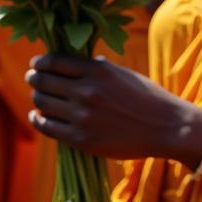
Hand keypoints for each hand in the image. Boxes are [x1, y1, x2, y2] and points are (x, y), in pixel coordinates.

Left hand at [26, 53, 201, 161]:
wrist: (167, 127)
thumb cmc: (148, 98)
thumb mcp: (123, 74)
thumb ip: (97, 69)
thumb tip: (71, 65)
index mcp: (98, 71)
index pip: (55, 61)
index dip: (40, 62)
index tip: (37, 63)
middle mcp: (87, 91)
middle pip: (43, 81)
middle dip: (35, 78)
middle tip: (33, 79)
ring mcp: (83, 116)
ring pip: (42, 103)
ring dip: (37, 98)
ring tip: (39, 98)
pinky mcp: (82, 139)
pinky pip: (47, 126)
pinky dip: (38, 119)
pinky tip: (39, 116)